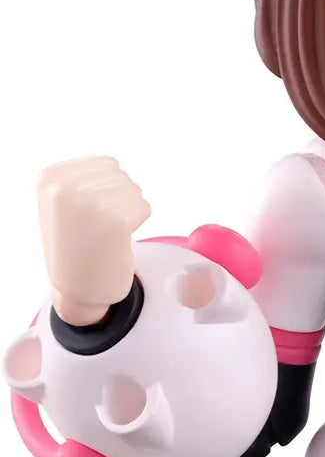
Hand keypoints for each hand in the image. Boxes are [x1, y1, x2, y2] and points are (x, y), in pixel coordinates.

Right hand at [37, 156, 149, 325]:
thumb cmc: (77, 247)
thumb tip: (113, 164)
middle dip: (118, 202)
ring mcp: (87, 203)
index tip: (87, 218)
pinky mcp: (113, 221)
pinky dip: (137, 225)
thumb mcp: (64, 203)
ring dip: (127, 213)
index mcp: (50, 178)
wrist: (79, 291)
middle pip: (119, 176)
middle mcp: (64, 187)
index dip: (106, 193)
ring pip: (133, 190)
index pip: (105, 165)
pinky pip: (143, 207)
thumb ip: (81, 178)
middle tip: (99, 230)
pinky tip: (119, 240)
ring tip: (107, 235)